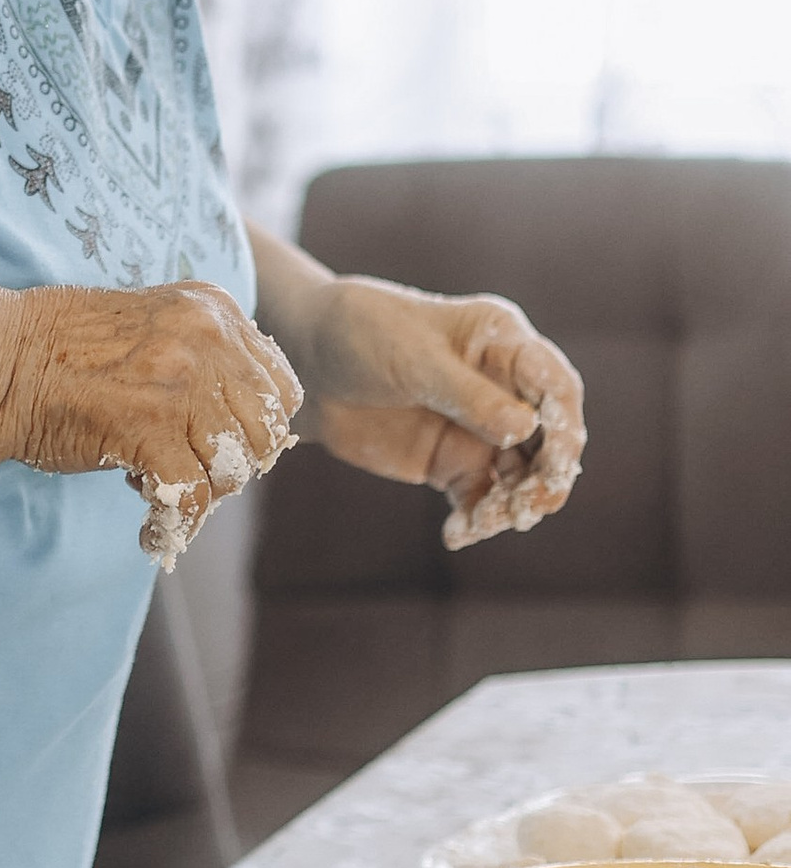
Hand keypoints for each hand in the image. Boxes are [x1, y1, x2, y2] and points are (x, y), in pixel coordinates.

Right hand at [3, 280, 302, 559]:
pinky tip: (149, 532)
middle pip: (266, 430)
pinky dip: (172, 526)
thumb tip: (241, 421)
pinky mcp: (149, 427)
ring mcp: (179, 382)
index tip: (224, 448)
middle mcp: (206, 338)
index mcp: (212, 309)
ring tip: (166, 499)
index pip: (281, 384)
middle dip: (236, 466)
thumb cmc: (61, 347)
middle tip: (195, 477)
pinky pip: (192, 498)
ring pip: (234, 468)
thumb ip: (202, 355)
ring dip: (205, 496)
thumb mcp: (152, 324)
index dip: (259, 428)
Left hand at [299, 277, 584, 548]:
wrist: (302, 364)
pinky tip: (457, 532)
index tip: (558, 455)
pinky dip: (477, 519)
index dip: (565, 421)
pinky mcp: (452, 463)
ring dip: (514, 505)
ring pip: (521, 477)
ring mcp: (480, 429)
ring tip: (483, 522)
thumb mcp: (413, 359)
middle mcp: (504, 388)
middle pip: (549, 440)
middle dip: (547, 476)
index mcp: (503, 343)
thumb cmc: (360, 335)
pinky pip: (481, 499)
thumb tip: (527, 429)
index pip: (554, 384)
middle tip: (526, 508)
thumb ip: (468, 395)